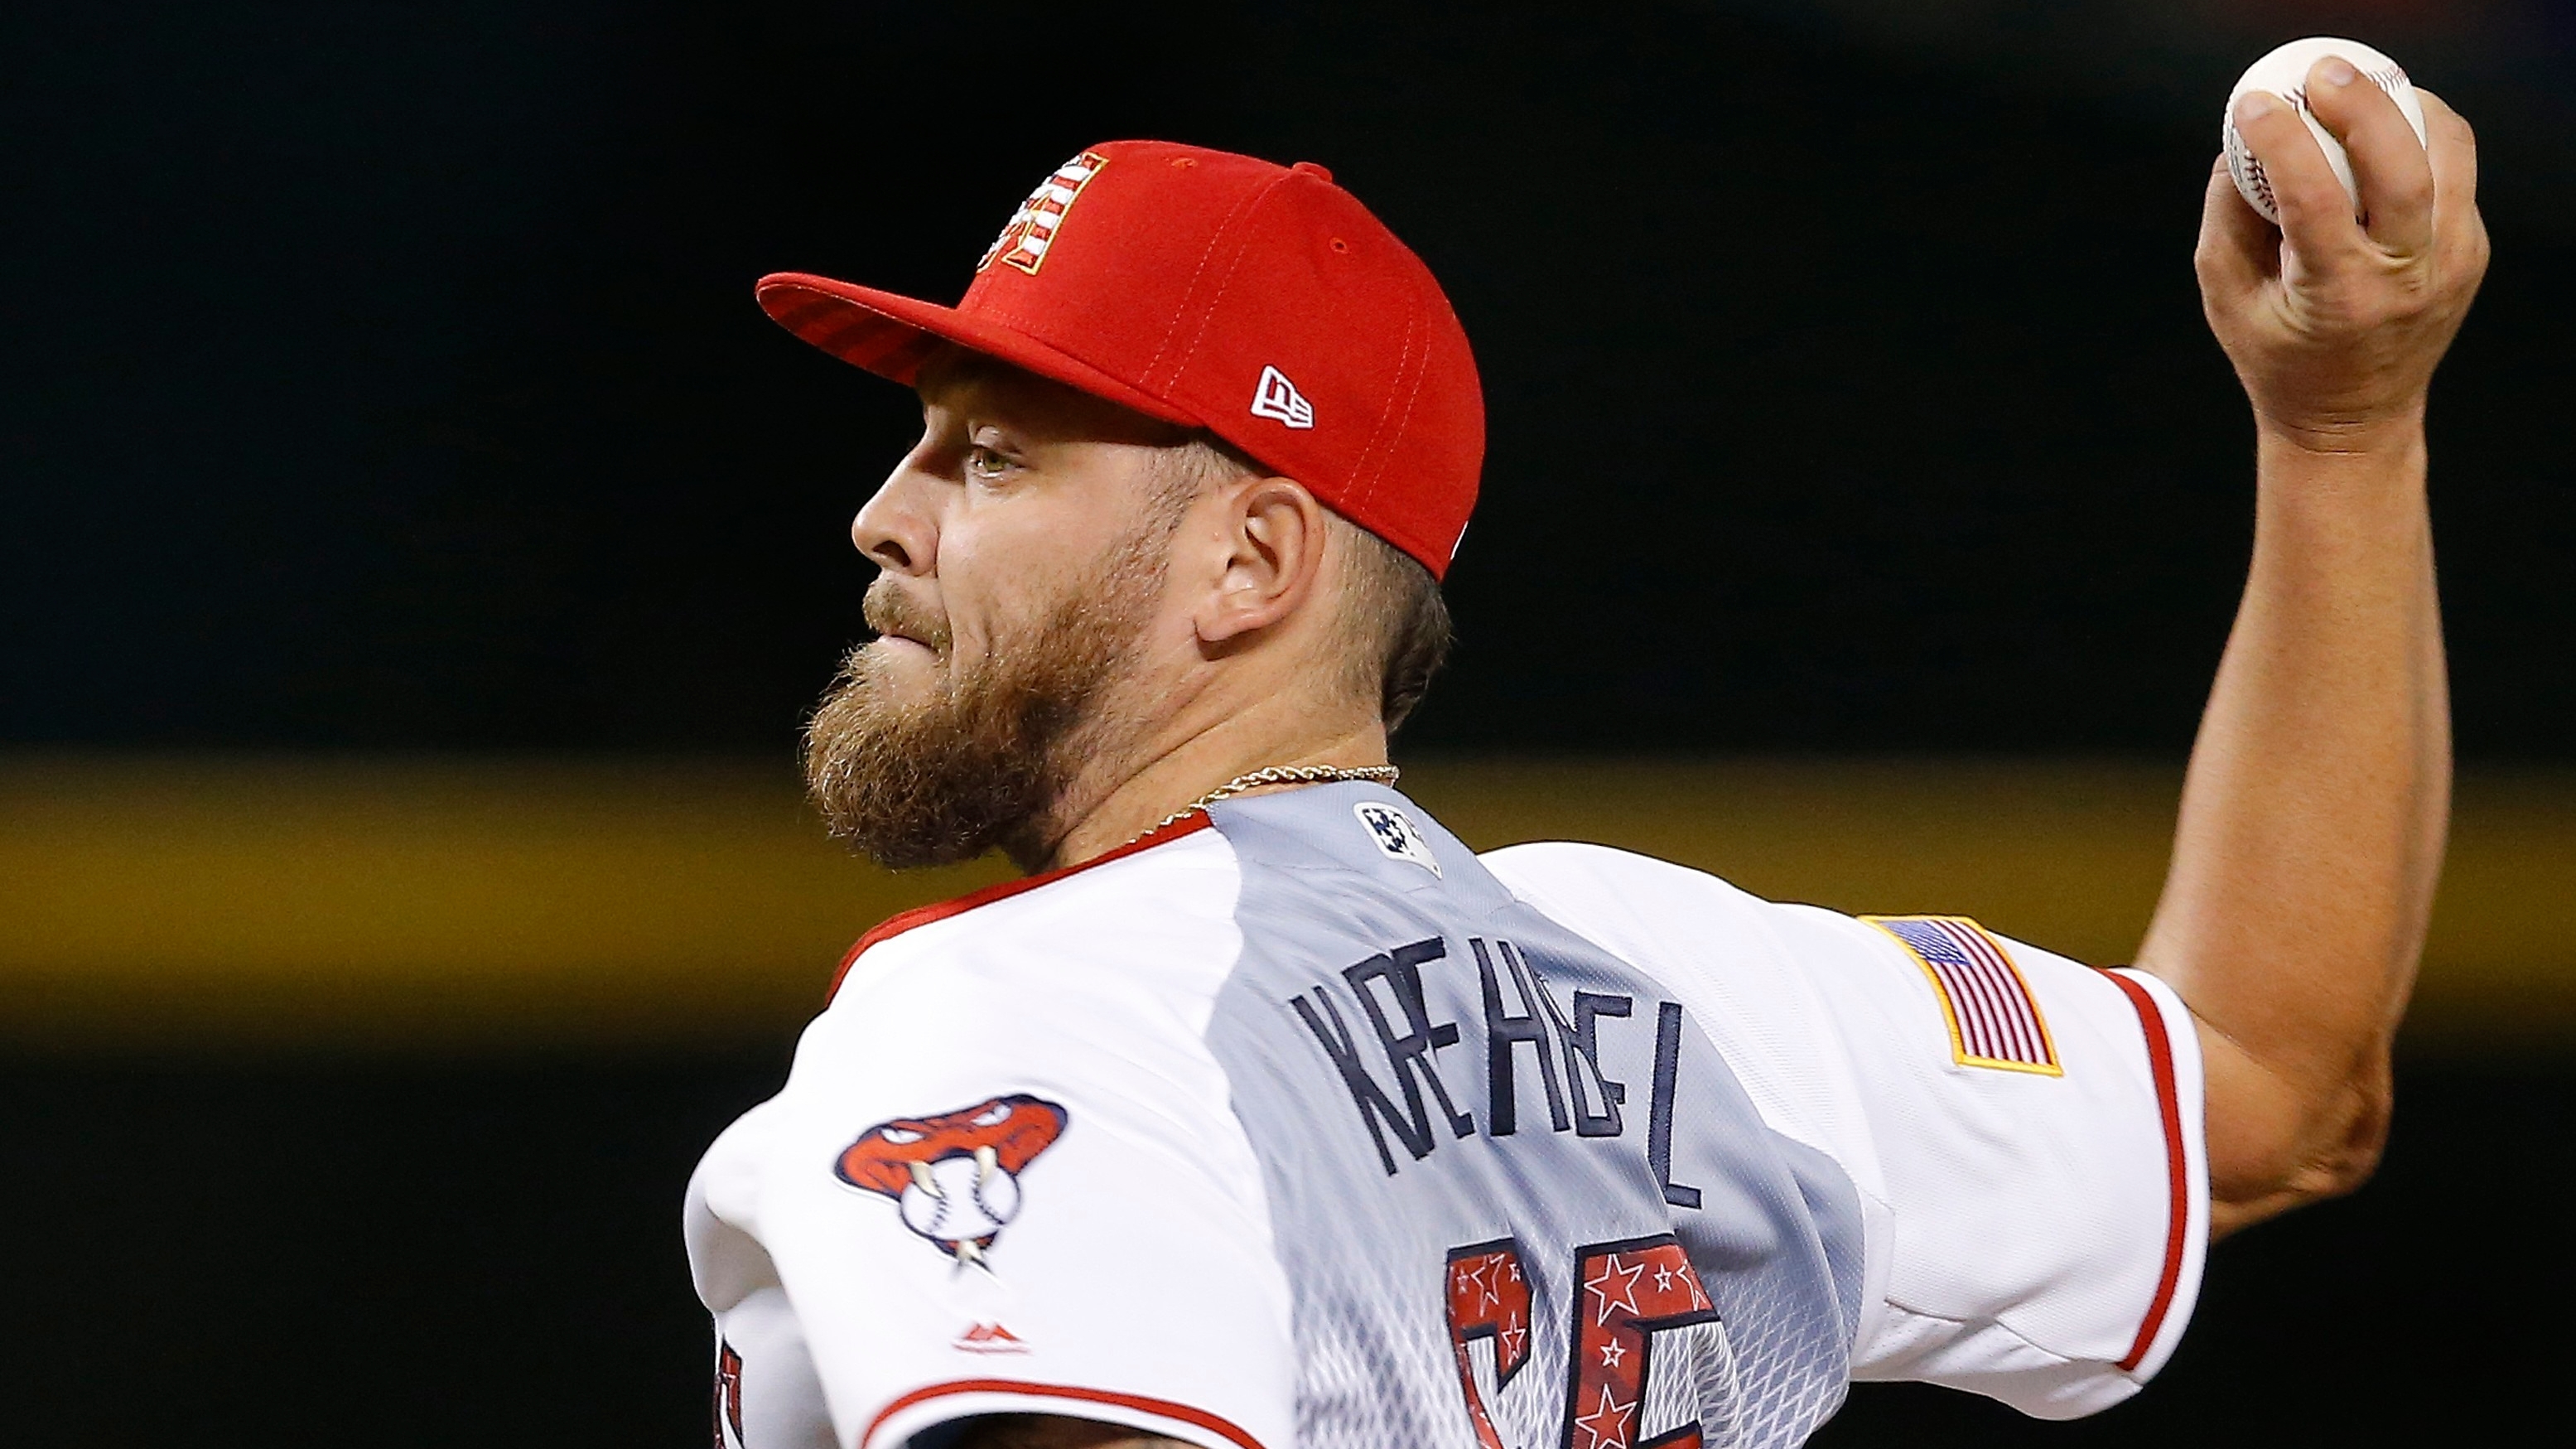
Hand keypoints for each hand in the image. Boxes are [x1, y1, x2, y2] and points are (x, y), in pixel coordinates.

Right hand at [2195, 60, 2488, 452]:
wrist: (2354, 419)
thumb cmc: (2277, 357)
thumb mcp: (2228, 300)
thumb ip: (2226, 220)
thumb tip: (2237, 146)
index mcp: (2341, 297)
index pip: (2315, 200)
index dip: (2282, 141)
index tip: (2253, 105)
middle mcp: (2408, 279)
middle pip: (2404, 169)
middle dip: (2364, 105)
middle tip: (2323, 73)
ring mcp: (2452, 264)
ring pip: (2449, 155)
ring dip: (2405, 108)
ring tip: (2358, 90)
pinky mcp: (2472, 251)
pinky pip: (2456, 171)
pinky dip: (2420, 137)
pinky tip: (2382, 128)